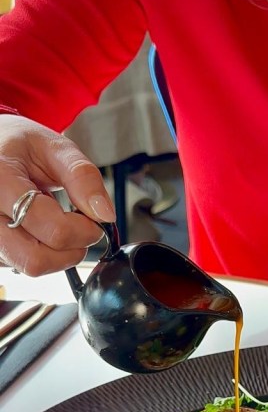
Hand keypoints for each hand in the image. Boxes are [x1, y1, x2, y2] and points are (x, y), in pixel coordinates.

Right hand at [0, 114, 114, 275]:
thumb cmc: (19, 145)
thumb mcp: (55, 147)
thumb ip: (82, 177)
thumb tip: (104, 214)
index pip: (51, 228)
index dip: (84, 231)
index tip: (94, 221)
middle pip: (35, 259)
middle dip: (70, 251)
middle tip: (81, 231)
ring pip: (30, 266)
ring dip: (58, 255)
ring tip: (60, 226)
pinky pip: (23, 264)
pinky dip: (43, 253)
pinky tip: (41, 229)